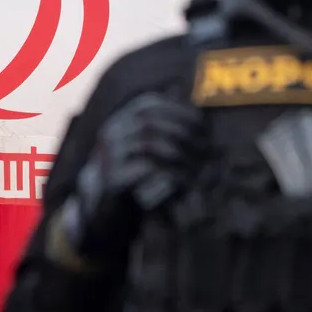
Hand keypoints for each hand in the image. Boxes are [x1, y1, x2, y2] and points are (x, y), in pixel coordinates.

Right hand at [60, 93, 207, 263]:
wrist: (105, 209)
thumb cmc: (133, 174)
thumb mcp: (144, 145)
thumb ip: (160, 126)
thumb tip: (189, 102)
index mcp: (119, 119)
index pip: (149, 103)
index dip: (177, 109)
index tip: (201, 120)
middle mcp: (111, 132)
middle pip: (152, 122)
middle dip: (183, 130)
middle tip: (206, 144)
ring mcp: (110, 154)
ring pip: (151, 144)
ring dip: (180, 152)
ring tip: (198, 163)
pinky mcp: (113, 178)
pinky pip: (147, 169)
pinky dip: (169, 172)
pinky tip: (184, 179)